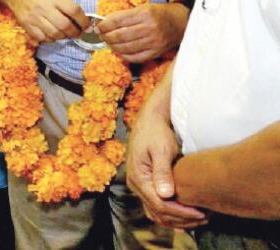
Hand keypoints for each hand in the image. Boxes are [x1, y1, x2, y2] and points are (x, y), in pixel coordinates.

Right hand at [0, 0, 86, 42]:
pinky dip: (51, 39)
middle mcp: (44, 8)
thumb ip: (65, 5)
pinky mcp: (27, 25)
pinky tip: (53, 35)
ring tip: (65, 34)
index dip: (84, 21)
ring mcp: (35, 18)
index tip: (87, 26)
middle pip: (65, 25)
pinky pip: (43, 38)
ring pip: (55, 34)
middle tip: (78, 33)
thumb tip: (80, 20)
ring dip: (64, 37)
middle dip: (75, 32)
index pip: (74, 11)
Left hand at [97, 3, 188, 63]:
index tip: (97, 27)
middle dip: (106, 36)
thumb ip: (125, 15)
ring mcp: (154, 42)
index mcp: (145, 13)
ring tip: (108, 43)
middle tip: (101, 36)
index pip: (117, 21)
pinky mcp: (156, 52)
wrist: (181, 22)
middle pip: (120, 36)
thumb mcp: (143, 8)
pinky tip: (119, 51)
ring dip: (113, 46)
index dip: (104, 25)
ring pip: (126, 47)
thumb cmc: (159, 13)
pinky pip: (135, 57)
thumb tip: (105, 22)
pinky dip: (124, 55)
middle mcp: (149, 28)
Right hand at [126, 98, 206, 228]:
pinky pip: (155, 206)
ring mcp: (139, 185)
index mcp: (138, 178)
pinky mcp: (145, 184)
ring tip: (198, 218)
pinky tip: (186, 213)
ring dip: (176, 219)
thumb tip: (165, 195)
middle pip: (158, 212)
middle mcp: (135, 185)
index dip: (181, 212)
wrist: (149, 121)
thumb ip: (162, 172)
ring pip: (156, 212)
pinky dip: (170, 213)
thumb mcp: (161, 149)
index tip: (202, 213)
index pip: (160, 205)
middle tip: (205, 218)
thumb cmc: (157, 132)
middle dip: (181, 218)